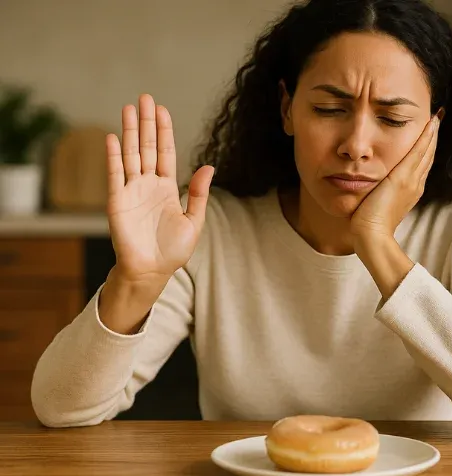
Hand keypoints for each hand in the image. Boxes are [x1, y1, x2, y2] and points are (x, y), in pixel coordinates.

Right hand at [105, 94, 214, 286]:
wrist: (152, 271)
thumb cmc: (173, 250)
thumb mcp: (194, 221)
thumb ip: (199, 194)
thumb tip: (208, 166)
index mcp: (168, 188)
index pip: (166, 153)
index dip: (165, 131)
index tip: (162, 110)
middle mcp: (149, 185)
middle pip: (148, 147)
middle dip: (147, 123)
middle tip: (145, 97)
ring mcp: (132, 191)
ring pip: (131, 154)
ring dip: (130, 132)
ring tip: (129, 108)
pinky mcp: (117, 201)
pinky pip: (115, 174)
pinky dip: (113, 156)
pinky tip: (113, 137)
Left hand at [350, 112, 440, 242]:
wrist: (372, 236)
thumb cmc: (369, 225)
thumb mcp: (378, 203)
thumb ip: (380, 192)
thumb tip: (374, 186)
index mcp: (411, 190)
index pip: (421, 164)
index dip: (426, 149)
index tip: (429, 134)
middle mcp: (415, 184)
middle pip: (428, 156)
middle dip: (432, 138)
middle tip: (437, 120)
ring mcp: (412, 181)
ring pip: (426, 152)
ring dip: (431, 134)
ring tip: (435, 118)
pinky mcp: (403, 178)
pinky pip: (418, 152)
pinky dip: (426, 137)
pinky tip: (430, 123)